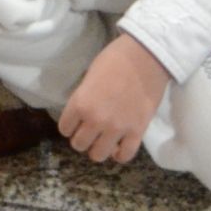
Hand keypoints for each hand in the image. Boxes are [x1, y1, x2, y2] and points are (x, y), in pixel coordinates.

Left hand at [58, 33, 169, 166]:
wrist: (146, 55)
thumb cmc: (116, 58)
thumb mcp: (90, 75)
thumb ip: (84, 97)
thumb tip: (83, 112)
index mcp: (81, 103)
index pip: (64, 128)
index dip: (69, 125)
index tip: (75, 122)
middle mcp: (96, 120)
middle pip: (79, 145)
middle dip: (82, 138)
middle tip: (90, 130)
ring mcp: (117, 128)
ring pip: (98, 155)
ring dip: (99, 148)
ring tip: (104, 139)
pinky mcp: (137, 132)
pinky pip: (125, 156)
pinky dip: (120, 154)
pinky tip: (119, 146)